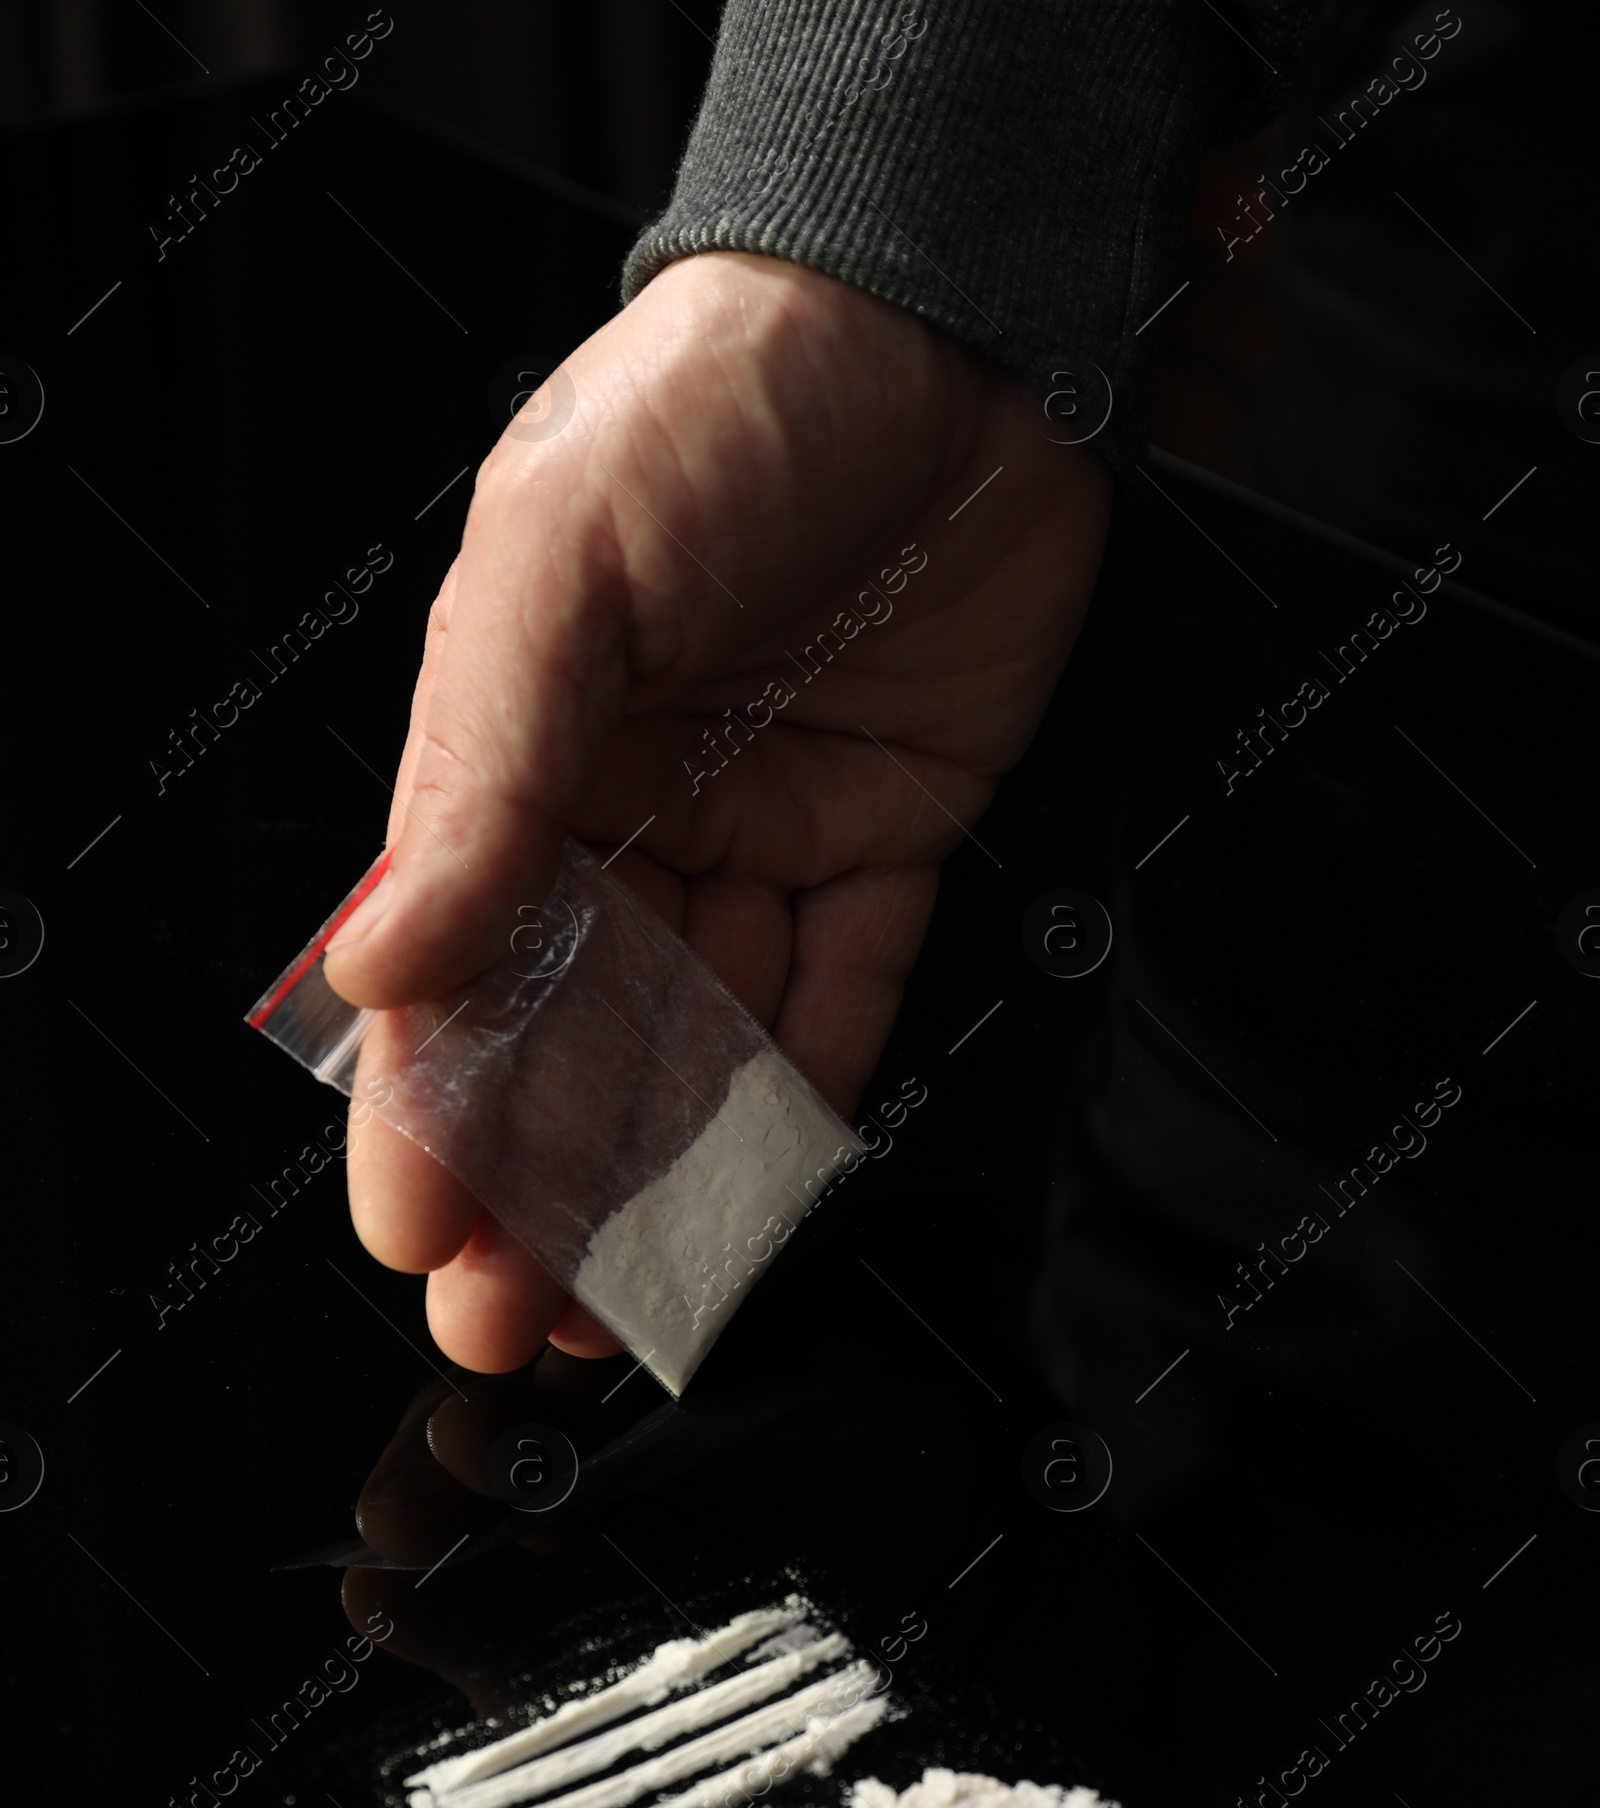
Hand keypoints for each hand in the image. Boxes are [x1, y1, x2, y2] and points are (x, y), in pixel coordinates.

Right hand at [323, 252, 1110, 1371]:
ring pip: (702, 1037)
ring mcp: (765, 825)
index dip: (437, 1106)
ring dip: (660, 1173)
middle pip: (574, 1028)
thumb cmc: (726, 398)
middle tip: (508, 1318)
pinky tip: (764, 1191)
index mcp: (526, 749)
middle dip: (536, 1181)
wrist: (952, 316)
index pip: (465, 963)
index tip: (419, 1231)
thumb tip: (383, 962)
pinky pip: (849, 986)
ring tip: (623, 1304)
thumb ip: (480, 775)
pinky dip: (812, 1086)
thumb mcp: (559, 564)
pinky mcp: (894, 830)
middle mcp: (637, 802)